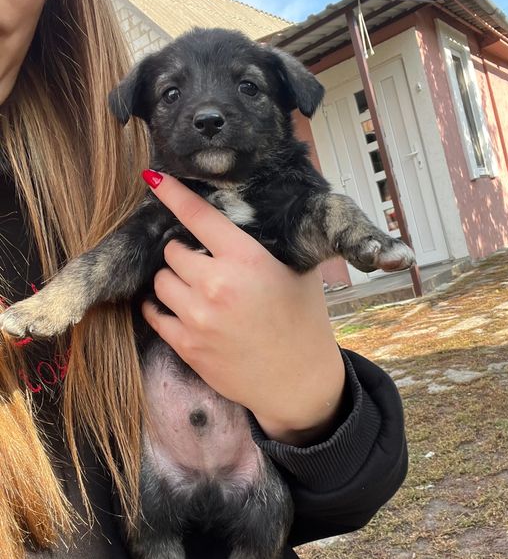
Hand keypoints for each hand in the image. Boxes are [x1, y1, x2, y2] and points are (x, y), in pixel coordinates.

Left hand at [142, 172, 345, 445]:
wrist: (298, 381)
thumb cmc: (303, 322)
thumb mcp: (297, 272)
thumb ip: (265, 245)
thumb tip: (238, 219)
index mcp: (248, 260)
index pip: (199, 216)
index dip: (173, 193)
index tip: (153, 178)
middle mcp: (218, 285)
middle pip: (173, 251)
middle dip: (184, 253)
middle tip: (203, 264)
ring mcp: (198, 318)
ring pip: (161, 281)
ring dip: (173, 280)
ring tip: (195, 289)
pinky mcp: (187, 346)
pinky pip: (154, 314)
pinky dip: (160, 307)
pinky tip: (177, 307)